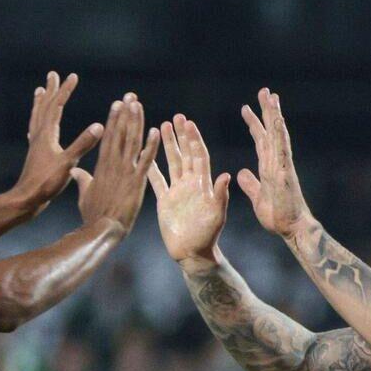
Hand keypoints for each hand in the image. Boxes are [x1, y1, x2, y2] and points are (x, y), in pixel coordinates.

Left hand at [10, 72, 103, 210]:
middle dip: (51, 90)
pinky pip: (36, 130)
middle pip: (44, 107)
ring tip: (40, 91)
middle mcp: (39, 135)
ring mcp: (36, 144)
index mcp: (47, 135)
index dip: (65, 91)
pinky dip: (38, 121)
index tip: (73, 76)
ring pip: (37, 117)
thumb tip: (99, 126)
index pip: (56, 106)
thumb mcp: (67, 163)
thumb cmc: (46, 183)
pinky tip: (38, 125)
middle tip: (53, 75)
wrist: (27, 199)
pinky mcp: (35, 154)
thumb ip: (82, 144)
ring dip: (41, 102)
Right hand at [78, 93, 159, 232]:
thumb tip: (74, 170)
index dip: (114, 119)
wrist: (102, 230)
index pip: (109, 137)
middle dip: (126, 114)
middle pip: (120, 133)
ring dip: (137, 122)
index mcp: (102, 166)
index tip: (118, 104)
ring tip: (139, 105)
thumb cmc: (92, 215)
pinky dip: (151, 145)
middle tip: (131, 96)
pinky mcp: (136, 182)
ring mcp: (125, 172)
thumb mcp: (84, 194)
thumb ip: (82, 179)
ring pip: (132, 141)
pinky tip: (156, 131)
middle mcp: (114, 164)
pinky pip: (146, 161)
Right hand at [148, 115, 230, 266]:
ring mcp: (177, 191)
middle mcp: (190, 184)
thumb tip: (226, 175)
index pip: (199, 156)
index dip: (194, 139)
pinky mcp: (165, 201)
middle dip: (181, 136)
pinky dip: (151, 168)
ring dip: (167, 145)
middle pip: (185, 154)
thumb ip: (220, 195)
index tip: (189, 123)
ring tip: (162, 126)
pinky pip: (157, 181)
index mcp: (203, 184)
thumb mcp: (217, 215)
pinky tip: (144, 154)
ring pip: (172, 162)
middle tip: (176, 117)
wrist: (193, 254)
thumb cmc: (208, 236)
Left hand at [237, 89, 314, 238]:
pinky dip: (280, 133)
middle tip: (263, 91)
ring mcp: (282, 165)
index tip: (247, 109)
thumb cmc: (278, 216)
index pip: (261, 140)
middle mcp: (277, 162)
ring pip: (278, 135)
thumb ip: (250, 183)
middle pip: (271, 131)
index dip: (255, 124)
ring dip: (274, 115)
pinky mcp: (285, 172)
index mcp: (269, 167)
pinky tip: (277, 119)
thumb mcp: (257, 197)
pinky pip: (282, 149)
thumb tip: (241, 172)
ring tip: (271, 96)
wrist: (292, 228)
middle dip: (266, 111)